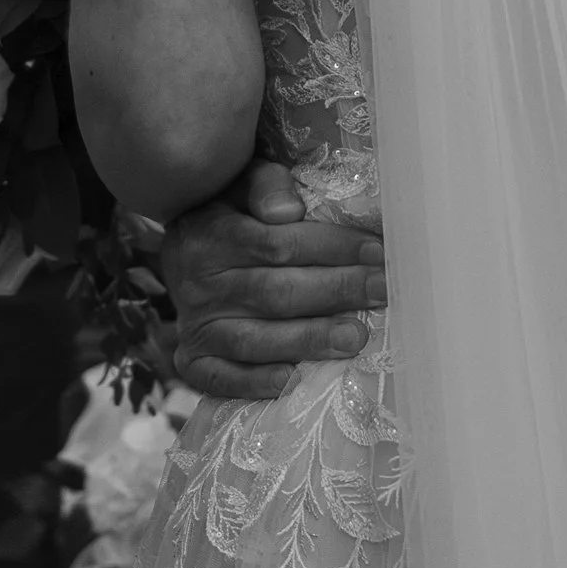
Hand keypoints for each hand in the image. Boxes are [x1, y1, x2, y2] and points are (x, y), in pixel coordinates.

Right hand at [165, 160, 387, 401]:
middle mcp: (197, 284)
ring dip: (308, 340)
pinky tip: (294, 381)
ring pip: (254, 339)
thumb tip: (289, 210)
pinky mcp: (192, 362)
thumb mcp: (241, 184)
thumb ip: (265, 184)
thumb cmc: (231, 215)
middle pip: (274, 292)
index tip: (376, 252)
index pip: (277, 244)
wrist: (183, 254)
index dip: (331, 247)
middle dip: (336, 291)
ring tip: (356, 338)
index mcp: (209, 234)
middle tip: (383, 291)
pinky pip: (220, 379)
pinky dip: (256, 383)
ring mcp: (194, 326)